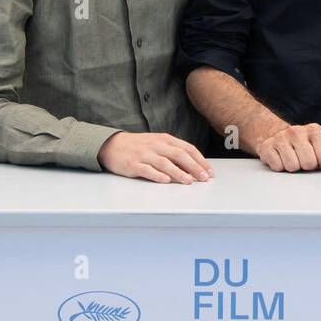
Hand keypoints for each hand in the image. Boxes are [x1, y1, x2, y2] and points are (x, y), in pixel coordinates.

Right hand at [97, 131, 213, 183]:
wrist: (111, 145)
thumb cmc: (139, 146)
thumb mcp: (158, 143)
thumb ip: (174, 152)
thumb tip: (194, 166)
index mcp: (165, 139)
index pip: (187, 148)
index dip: (200, 160)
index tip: (209, 172)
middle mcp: (156, 145)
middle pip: (179, 155)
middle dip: (194, 167)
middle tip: (204, 178)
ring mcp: (144, 154)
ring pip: (165, 163)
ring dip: (178, 173)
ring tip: (189, 181)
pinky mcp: (133, 164)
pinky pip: (147, 170)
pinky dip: (157, 175)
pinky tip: (165, 181)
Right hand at [255, 123, 320, 172]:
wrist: (278, 135)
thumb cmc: (307, 145)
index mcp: (315, 130)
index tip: (319, 160)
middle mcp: (297, 131)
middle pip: (309, 164)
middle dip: (308, 167)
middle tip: (304, 160)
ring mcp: (280, 137)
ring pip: (292, 167)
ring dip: (294, 168)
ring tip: (293, 159)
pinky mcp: (266, 146)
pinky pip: (278, 167)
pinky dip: (280, 167)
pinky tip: (281, 159)